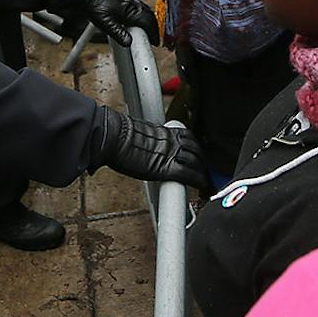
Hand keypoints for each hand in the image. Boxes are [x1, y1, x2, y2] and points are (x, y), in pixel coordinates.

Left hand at [77, 0, 158, 45]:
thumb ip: (118, 34)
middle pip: (150, 17)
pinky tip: (141, 17)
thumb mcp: (105, 24)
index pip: (148, 24)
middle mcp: (133, 5)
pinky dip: (145, 14)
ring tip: (150, 30)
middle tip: (155, 38)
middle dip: (154, 28)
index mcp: (130, 12)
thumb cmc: (95, 6)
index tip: (155, 42)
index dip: (154, 34)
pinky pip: (141, 6)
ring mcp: (131, 0)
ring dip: (151, 21)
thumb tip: (128, 42)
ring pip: (147, 10)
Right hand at [92, 110, 207, 190]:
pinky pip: (189, 174)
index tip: (196, 153)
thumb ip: (147, 139)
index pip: (188, 137)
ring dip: (202, 170)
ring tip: (204, 178)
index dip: (195, 146)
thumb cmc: (118, 135)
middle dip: (202, 159)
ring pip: (196, 162)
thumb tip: (140, 144)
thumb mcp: (137, 134)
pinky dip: (198, 180)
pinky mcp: (168, 168)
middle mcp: (171, 141)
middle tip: (204, 168)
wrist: (113, 137)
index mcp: (164, 132)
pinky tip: (202, 184)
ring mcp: (171, 154)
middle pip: (196, 149)